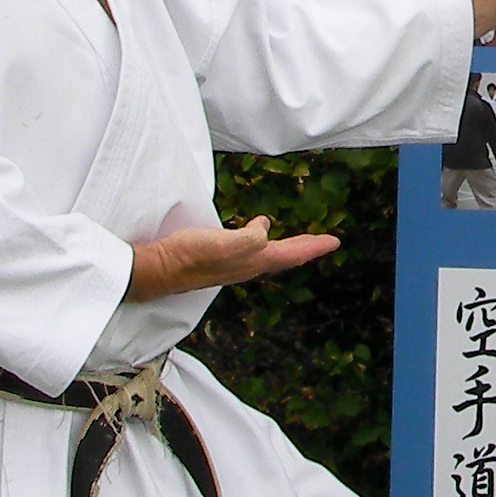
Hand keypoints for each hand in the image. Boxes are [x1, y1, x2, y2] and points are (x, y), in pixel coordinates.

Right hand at [126, 216, 340, 303]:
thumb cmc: (193, 256)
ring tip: (298, 240)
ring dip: (286, 246)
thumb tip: (265, 228)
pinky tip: (256, 233)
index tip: (335, 241)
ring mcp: (232, 264)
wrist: (159, 268)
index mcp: (254, 261)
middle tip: (324, 241)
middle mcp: (247, 266)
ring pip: (268, 254)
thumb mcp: (229, 243)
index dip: (314, 246)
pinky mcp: (217, 258)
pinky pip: (250, 248)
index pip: (292, 254)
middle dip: (305, 247)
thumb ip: (253, 237)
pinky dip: (261, 239)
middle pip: (284, 256)